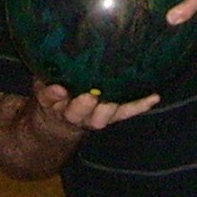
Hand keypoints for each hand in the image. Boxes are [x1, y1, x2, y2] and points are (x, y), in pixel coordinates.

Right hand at [34, 79, 159, 133]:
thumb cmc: (54, 90)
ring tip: (118, 98)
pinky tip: (154, 97)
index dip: (54, 96)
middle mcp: (77, 114)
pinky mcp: (113, 115)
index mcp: (56, 104)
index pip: (52, 101)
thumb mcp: (42, 84)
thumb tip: (54, 78)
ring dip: (112, 108)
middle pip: (80, 114)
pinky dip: (139, 105)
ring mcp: (97, 116)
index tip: (58, 88)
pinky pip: (126, 111)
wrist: (60, 118)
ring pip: (104, 117)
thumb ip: (46, 82)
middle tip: (90, 96)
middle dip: (85, 106)